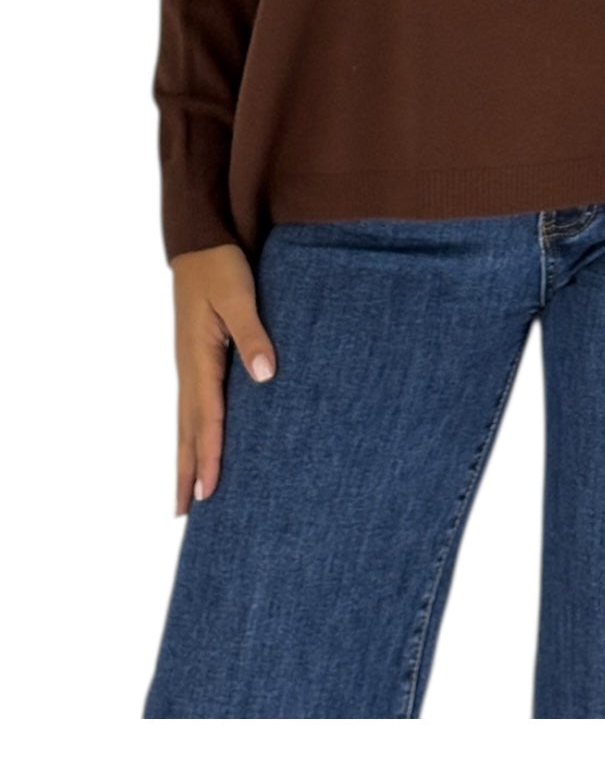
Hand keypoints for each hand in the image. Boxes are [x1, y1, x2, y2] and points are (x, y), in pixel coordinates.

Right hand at [170, 242, 277, 515]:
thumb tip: (265, 376)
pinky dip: (193, 431)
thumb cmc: (221, 267)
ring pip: (187, 421)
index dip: (209, 457)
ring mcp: (190, 364)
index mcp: (200, 358)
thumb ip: (254, 334)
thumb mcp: (240, 296)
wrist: (200, 242)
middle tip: (185, 514)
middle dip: (188, 471)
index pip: (207, 418)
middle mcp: (190, 368)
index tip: (209, 494)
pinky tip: (200, 442)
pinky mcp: (196, 357)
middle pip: (188, 430)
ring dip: (187, 456)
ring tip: (187, 493)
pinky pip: (194, 404)